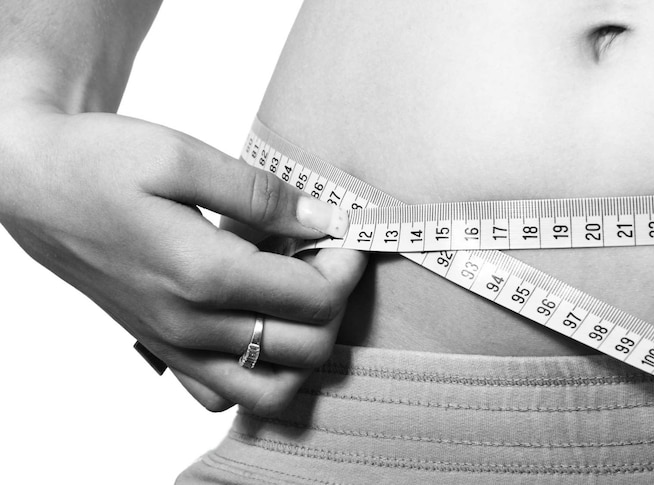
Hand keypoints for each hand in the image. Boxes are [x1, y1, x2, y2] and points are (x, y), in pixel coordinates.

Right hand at [0, 105, 366, 415]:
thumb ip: (261, 195)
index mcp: (204, 274)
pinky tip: (259, 322)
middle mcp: (192, 324)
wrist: (34, 186)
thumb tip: (325, 219)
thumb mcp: (181, 156)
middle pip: (306, 349)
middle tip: (323, 255)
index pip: (314, 298)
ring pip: (272, 389)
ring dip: (305, 346)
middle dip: (335, 302)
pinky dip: (257, 372)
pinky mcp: (164, 349)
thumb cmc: (100, 163)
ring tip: (297, 293)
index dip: (346, 265)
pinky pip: (224, 394)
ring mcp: (176, 345)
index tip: (342, 231)